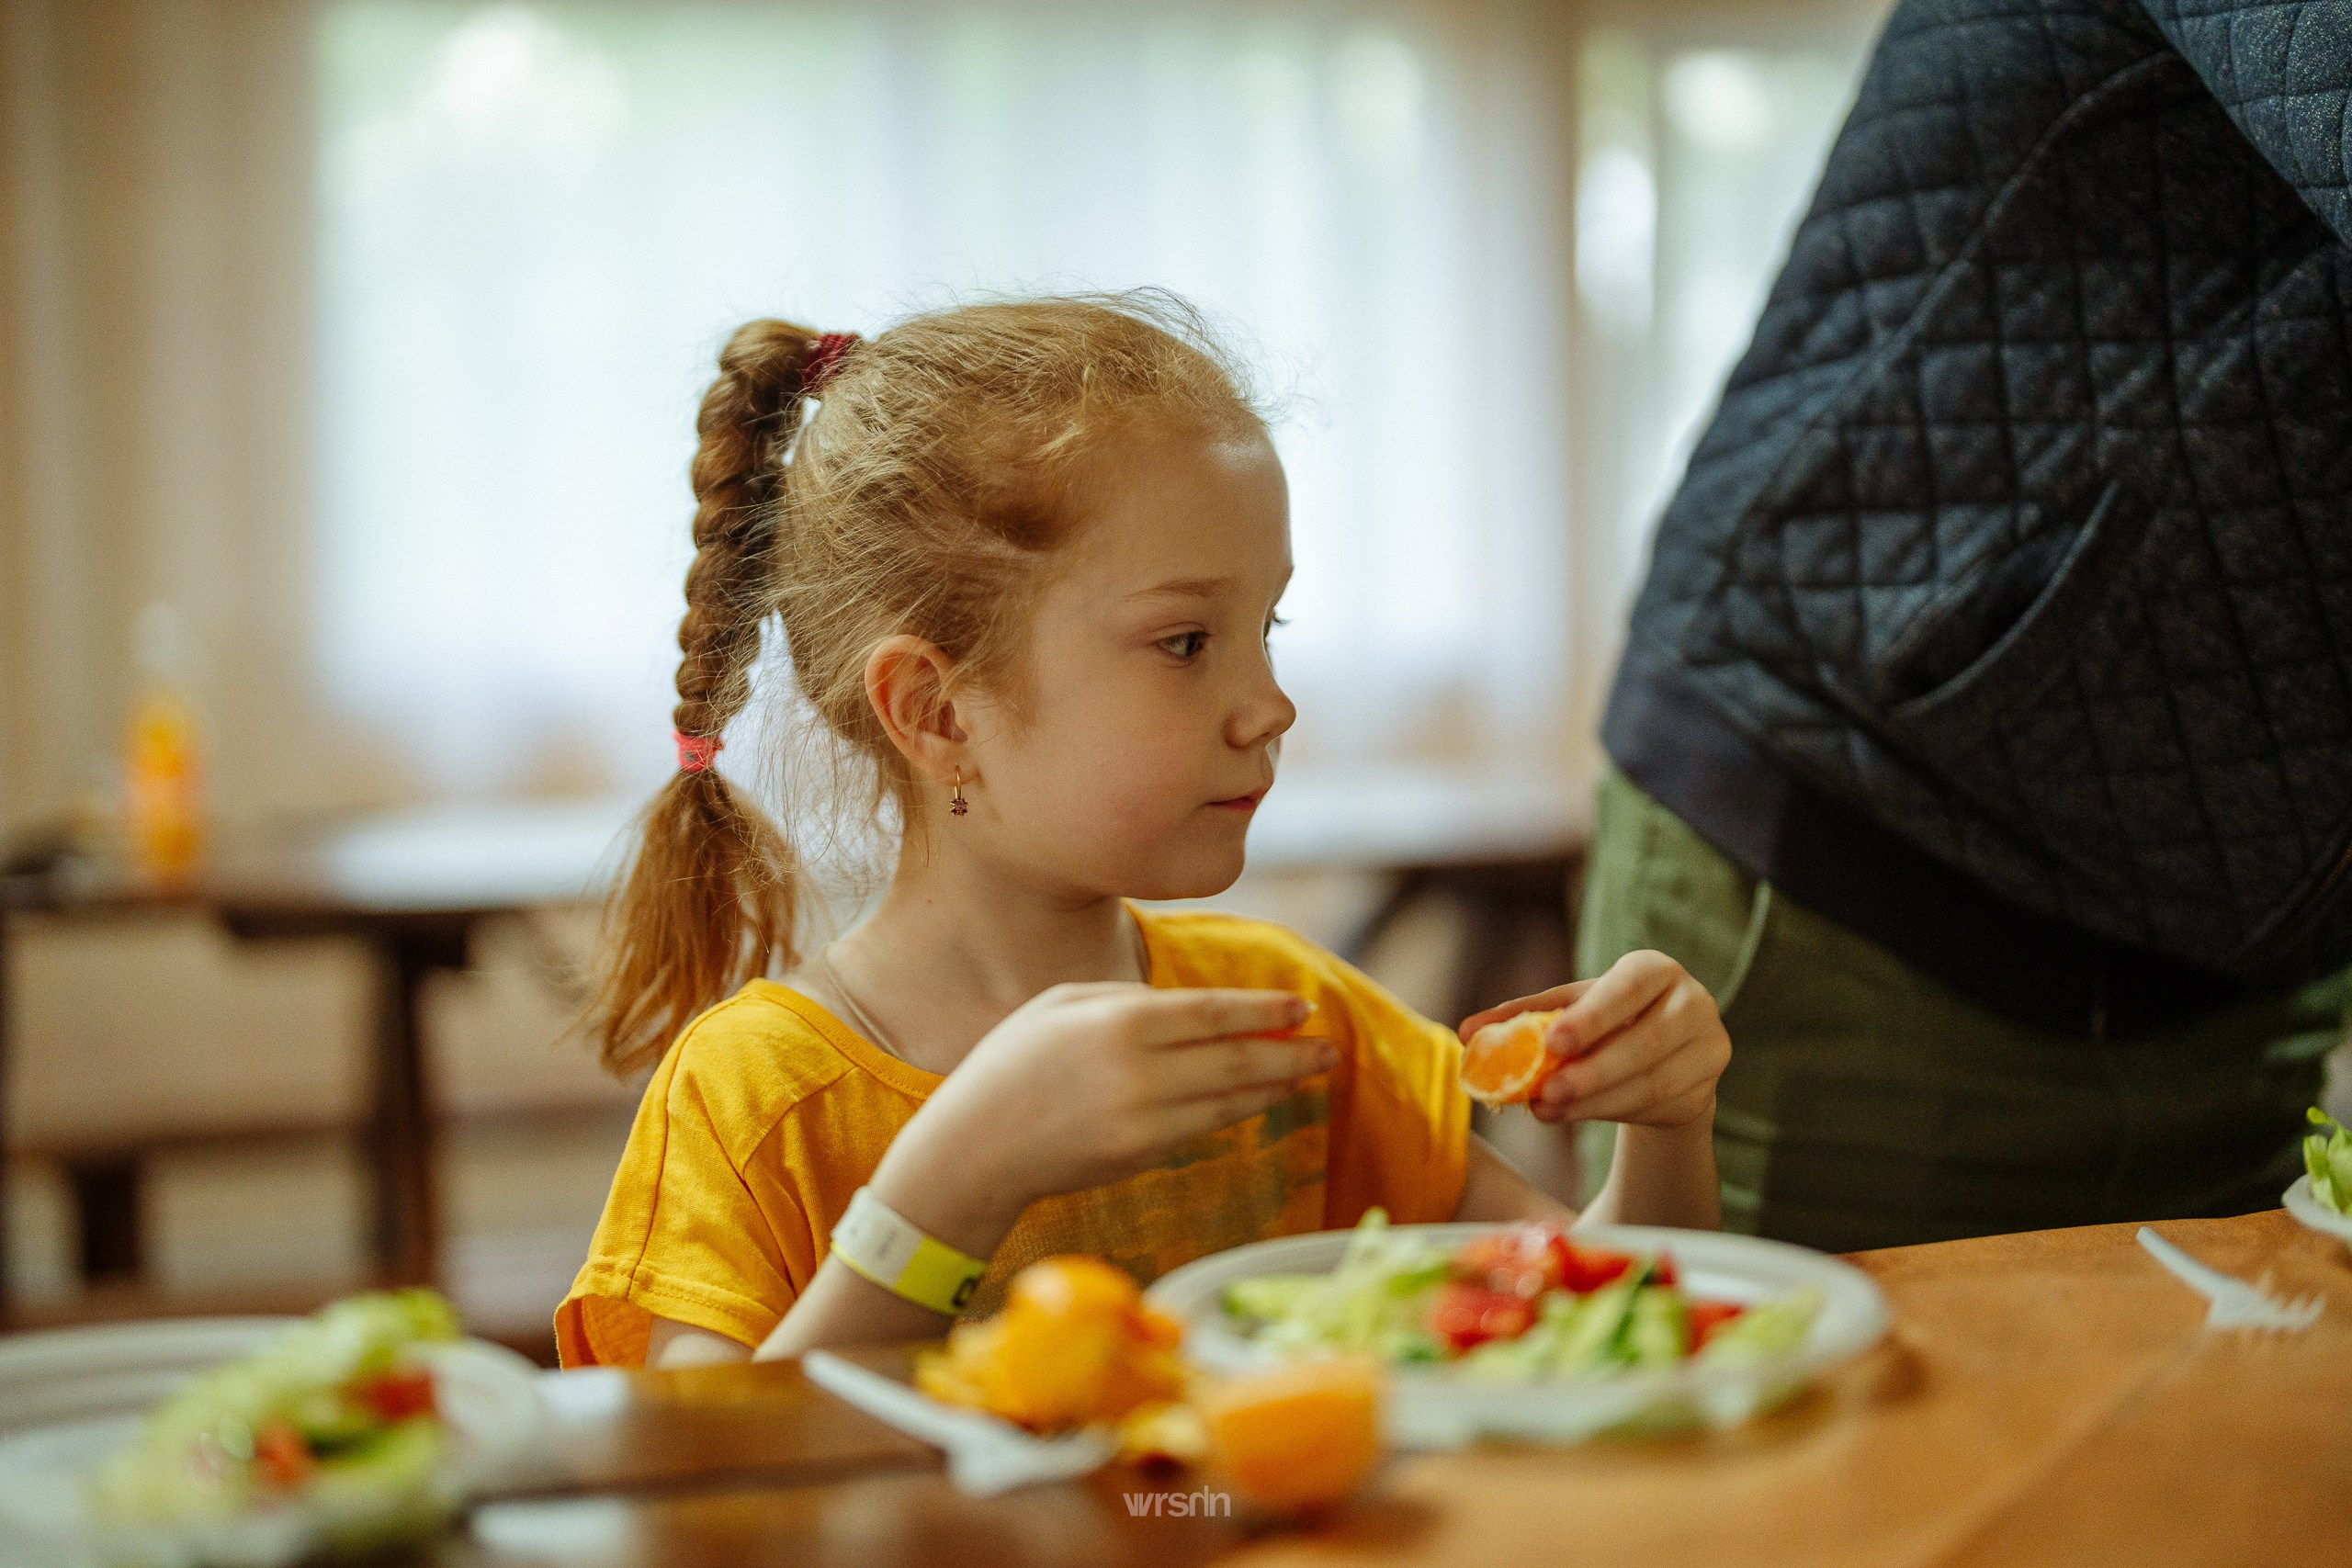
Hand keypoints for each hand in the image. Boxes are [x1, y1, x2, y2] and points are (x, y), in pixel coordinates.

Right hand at [875, 983, 1331, 1249]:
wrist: (974, 1150)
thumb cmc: (1011, 1065)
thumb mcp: (1061, 1004)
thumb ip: (1127, 999)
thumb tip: (1189, 1010)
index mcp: (1121, 1023)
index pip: (1213, 1014)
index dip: (1264, 1010)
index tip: (1302, 1007)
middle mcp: (1141, 1073)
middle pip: (1236, 1059)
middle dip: (1289, 1052)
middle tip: (1328, 1047)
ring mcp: (1145, 1121)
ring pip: (1229, 1098)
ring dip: (1275, 1084)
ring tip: (1308, 1070)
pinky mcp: (1143, 1157)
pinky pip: (1205, 1126)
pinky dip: (1239, 1109)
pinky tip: (1260, 1096)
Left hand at [1459, 950, 1728, 1129]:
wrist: (1664, 1054)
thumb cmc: (1605, 1021)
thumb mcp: (1569, 1010)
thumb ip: (1522, 1018)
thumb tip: (1465, 1033)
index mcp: (1654, 970)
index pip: (1626, 989)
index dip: (1592, 1017)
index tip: (1553, 1042)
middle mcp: (1691, 1002)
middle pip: (1644, 1042)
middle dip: (1590, 1073)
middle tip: (1542, 1096)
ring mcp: (1708, 1047)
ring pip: (1650, 1082)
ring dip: (1594, 1102)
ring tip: (1546, 1111)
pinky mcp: (1708, 1089)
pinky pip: (1657, 1107)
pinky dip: (1611, 1114)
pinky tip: (1576, 1115)